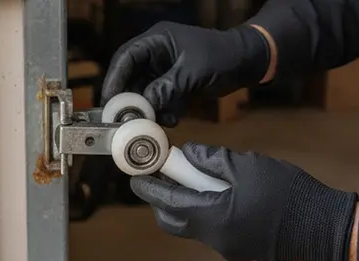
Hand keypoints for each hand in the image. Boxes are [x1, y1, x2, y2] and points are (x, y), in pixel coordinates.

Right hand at [101, 22, 270, 126]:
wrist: (247, 63)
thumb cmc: (222, 56)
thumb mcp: (194, 71)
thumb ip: (169, 87)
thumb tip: (147, 105)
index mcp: (157, 40)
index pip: (127, 57)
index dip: (115, 79)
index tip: (110, 100)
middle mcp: (156, 54)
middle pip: (131, 77)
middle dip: (130, 99)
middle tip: (126, 120)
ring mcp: (164, 70)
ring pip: (145, 92)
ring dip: (148, 109)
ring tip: (153, 123)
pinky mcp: (174, 85)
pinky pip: (159, 100)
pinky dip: (163, 112)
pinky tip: (172, 120)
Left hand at [130, 142, 358, 260]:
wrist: (322, 226)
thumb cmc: (286, 191)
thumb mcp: (248, 165)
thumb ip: (212, 160)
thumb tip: (187, 154)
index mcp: (213, 217)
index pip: (168, 203)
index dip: (150, 188)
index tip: (136, 175)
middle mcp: (214, 239)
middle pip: (174, 223)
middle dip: (162, 201)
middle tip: (164, 177)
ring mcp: (227, 249)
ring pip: (192, 228)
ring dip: (185, 207)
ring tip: (193, 182)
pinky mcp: (239, 251)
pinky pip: (211, 232)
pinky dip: (205, 214)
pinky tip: (219, 196)